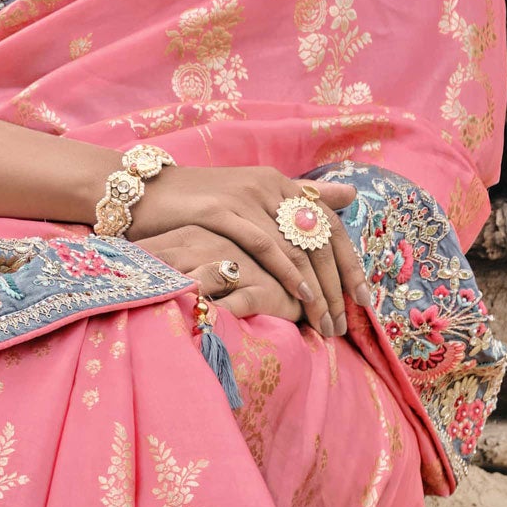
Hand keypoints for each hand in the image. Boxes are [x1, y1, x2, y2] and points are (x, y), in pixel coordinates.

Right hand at [130, 168, 363, 338]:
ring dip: (318, 290)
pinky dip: (287, 273)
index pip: (331, 224)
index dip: (351, 263)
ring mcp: (246, 197)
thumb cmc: (196, 205)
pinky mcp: (223, 210)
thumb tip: (350, 195)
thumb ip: (298, 199)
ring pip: (298, 247)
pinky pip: (265, 246)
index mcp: (278, 184)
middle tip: (345, 323)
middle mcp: (268, 186)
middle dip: (338, 285)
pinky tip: (301, 296)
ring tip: (326, 322)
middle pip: (321, 239)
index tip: (363, 299)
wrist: (143, 193)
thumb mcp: (251, 198)